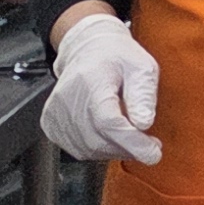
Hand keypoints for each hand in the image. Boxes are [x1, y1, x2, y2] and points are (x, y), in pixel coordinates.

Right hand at [44, 11, 161, 165]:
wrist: (87, 50)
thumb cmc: (117, 58)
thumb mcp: (142, 67)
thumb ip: (144, 95)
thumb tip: (143, 123)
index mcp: (91, 81)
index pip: (108, 122)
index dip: (131, 142)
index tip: (152, 154)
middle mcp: (67, 100)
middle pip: (98, 140)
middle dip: (128, 148)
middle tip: (148, 144)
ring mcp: (55, 114)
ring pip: (88, 150)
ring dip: (114, 150)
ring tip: (130, 135)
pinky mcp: (50, 124)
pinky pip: (77, 149)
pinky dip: (98, 149)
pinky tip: (109, 135)